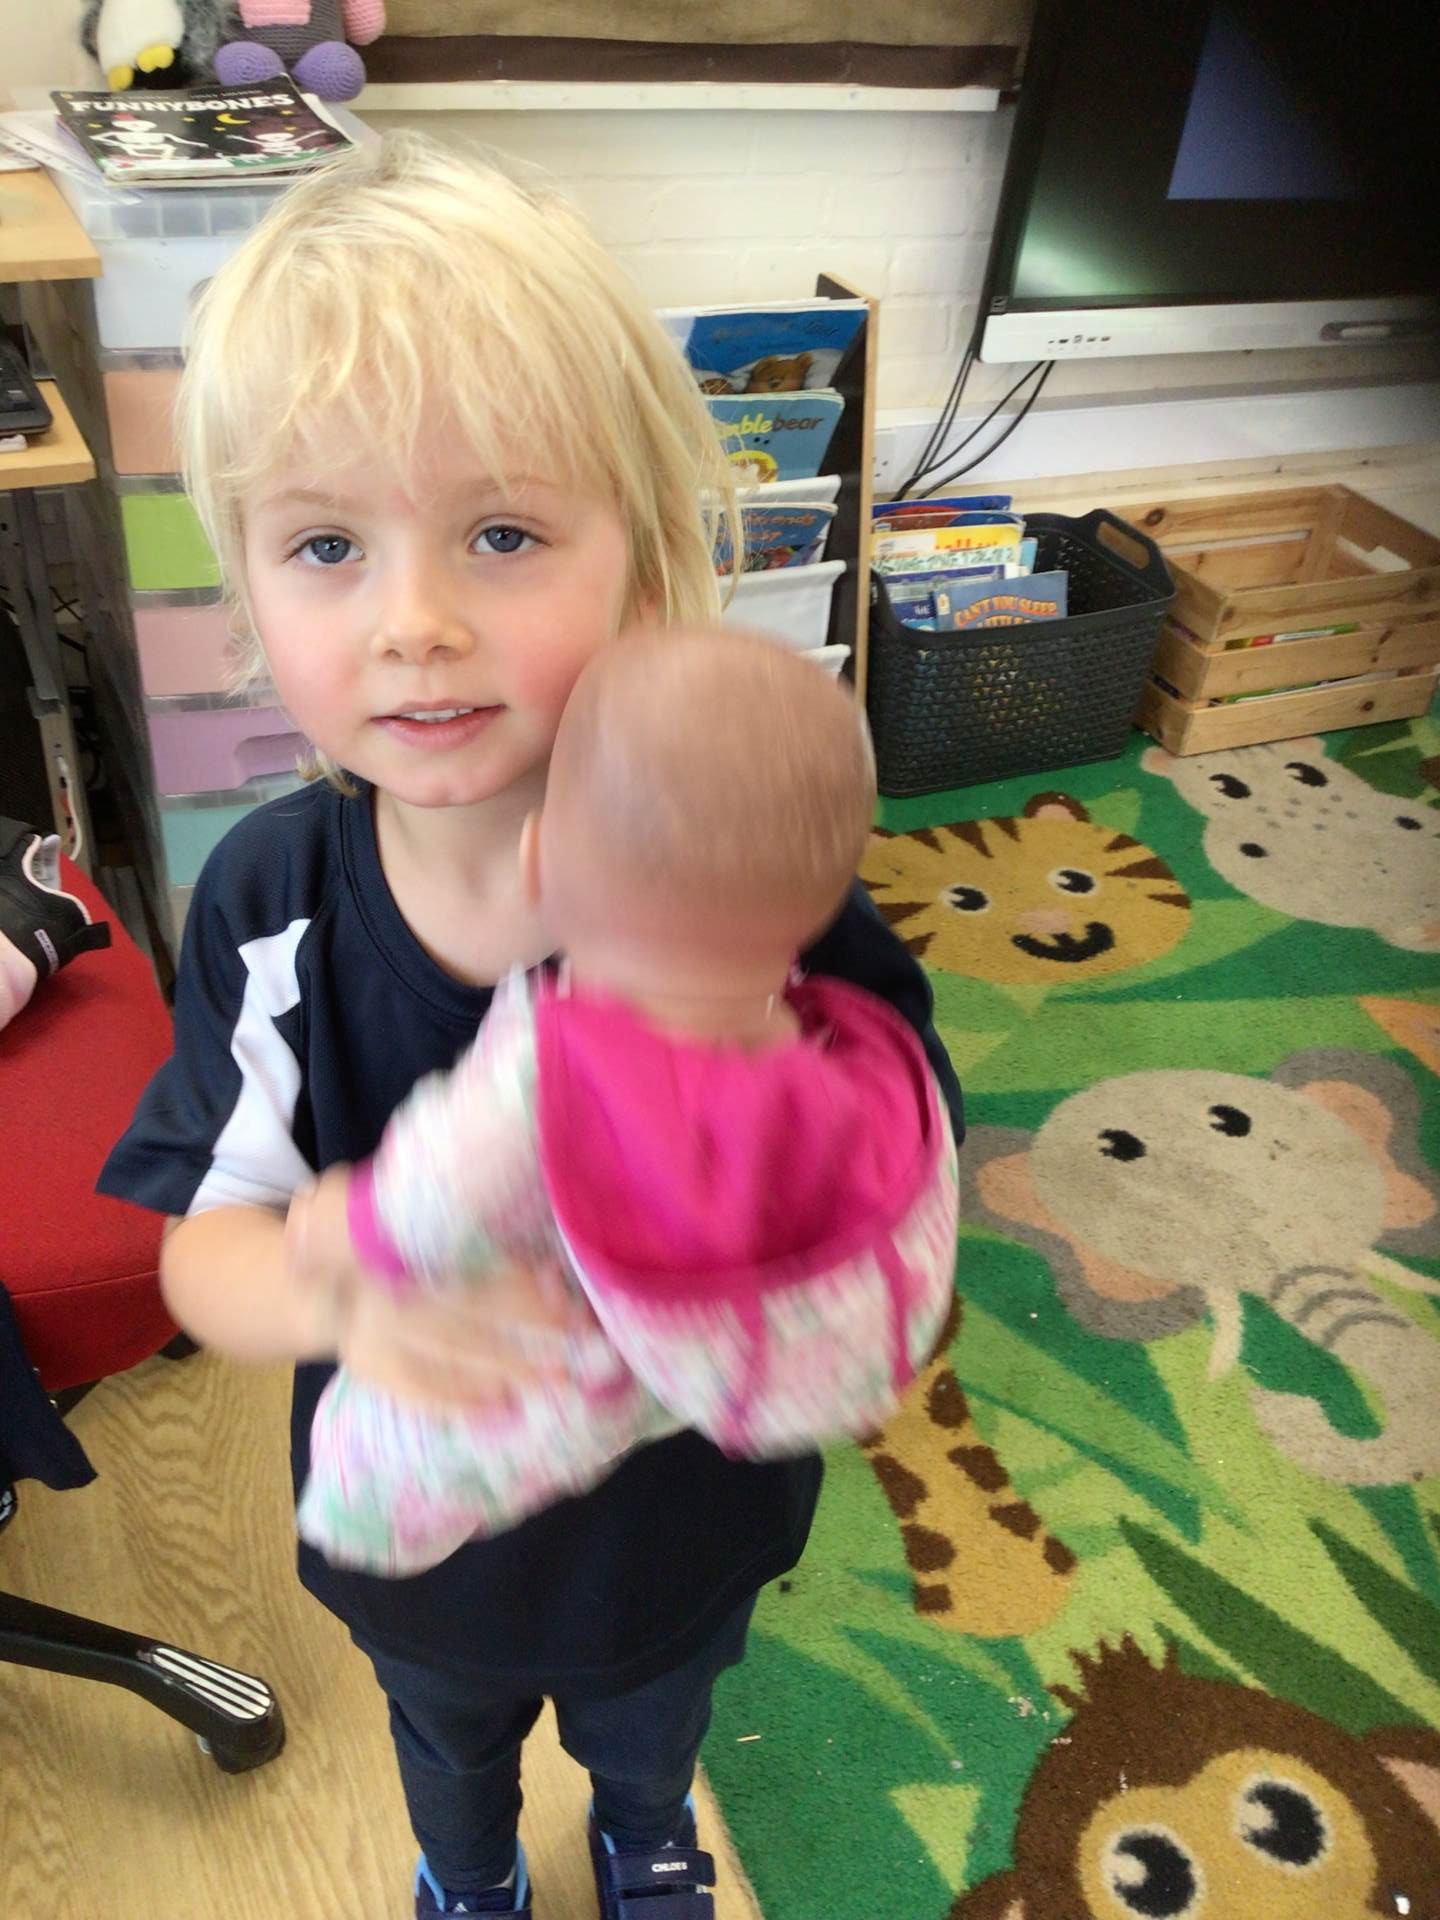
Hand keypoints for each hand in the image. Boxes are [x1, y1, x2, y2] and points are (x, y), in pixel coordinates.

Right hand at [284, 1166, 601, 1410]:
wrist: (312, 1282)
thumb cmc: (381, 1242)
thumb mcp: (398, 1212)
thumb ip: (445, 1214)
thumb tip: (525, 1211)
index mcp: (402, 1240)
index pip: (465, 1256)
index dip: (514, 1270)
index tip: (560, 1281)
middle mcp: (388, 1284)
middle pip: (468, 1303)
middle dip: (528, 1316)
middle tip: (581, 1328)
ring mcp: (375, 1330)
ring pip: (450, 1349)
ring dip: (507, 1365)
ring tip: (558, 1376)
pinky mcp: (370, 1366)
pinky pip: (418, 1388)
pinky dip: (459, 1400)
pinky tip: (502, 1408)